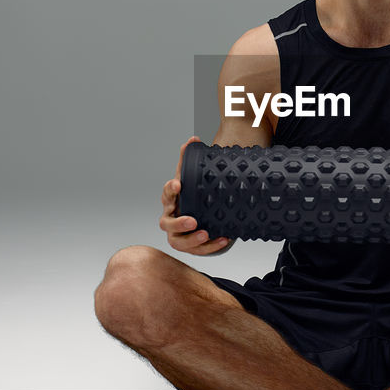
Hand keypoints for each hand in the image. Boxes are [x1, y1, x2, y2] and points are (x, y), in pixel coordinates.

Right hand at [159, 136, 234, 254]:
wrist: (199, 213)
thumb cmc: (192, 195)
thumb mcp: (191, 177)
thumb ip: (189, 159)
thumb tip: (193, 139)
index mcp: (171, 200)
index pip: (166, 194)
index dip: (170, 190)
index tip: (178, 184)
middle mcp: (171, 219)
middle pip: (166, 224)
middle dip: (178, 223)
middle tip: (192, 220)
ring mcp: (179, 235)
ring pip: (178, 242)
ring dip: (191, 239)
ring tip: (205, 233)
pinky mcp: (191, 247)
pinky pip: (198, 250)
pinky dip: (210, 246)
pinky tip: (223, 238)